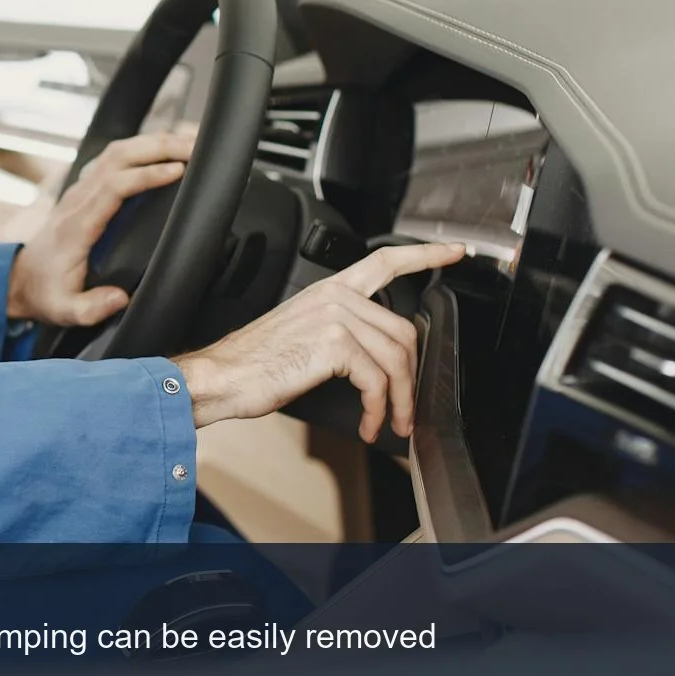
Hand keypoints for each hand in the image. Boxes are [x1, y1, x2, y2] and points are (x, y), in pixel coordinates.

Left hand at [5, 130, 195, 326]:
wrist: (20, 280)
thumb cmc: (46, 292)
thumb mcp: (65, 310)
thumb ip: (91, 308)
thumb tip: (121, 298)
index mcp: (77, 226)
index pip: (113, 187)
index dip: (146, 175)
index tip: (178, 171)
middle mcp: (78, 200)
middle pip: (117, 157)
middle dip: (158, 146)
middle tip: (196, 146)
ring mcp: (80, 191)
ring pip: (116, 152)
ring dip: (152, 142)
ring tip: (189, 141)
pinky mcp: (85, 191)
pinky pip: (113, 159)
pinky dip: (141, 148)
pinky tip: (165, 149)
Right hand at [174, 242, 466, 441]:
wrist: (221, 377)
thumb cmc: (253, 363)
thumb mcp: (302, 336)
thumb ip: (340, 334)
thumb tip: (375, 361)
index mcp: (329, 290)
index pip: (385, 262)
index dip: (424, 255)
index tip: (453, 252)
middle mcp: (335, 297)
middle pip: (403, 330)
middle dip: (412, 376)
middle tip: (406, 408)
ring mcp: (335, 317)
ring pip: (396, 359)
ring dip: (400, 400)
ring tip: (390, 422)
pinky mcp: (334, 344)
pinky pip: (377, 380)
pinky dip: (378, 409)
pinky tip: (369, 423)